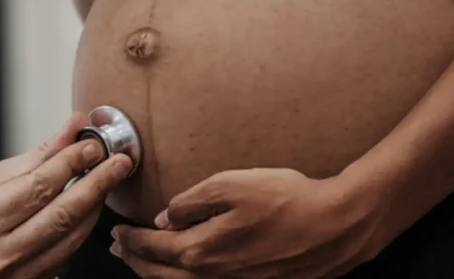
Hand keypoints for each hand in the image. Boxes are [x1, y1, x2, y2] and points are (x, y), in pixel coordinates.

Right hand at [0, 113, 133, 278]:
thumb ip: (36, 157)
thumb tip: (72, 128)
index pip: (39, 187)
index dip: (72, 163)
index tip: (94, 145)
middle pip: (62, 215)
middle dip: (98, 184)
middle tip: (119, 162)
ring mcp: (12, 277)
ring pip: (71, 239)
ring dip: (94, 207)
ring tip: (108, 181)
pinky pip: (65, 257)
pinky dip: (80, 231)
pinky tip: (87, 210)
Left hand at [111, 168, 386, 278]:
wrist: (335, 225)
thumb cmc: (286, 200)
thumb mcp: (231, 184)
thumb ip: (192, 201)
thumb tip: (165, 217)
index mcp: (202, 251)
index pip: (153, 249)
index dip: (132, 240)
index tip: (117, 231)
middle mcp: (214, 277)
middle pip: (162, 274)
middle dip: (136, 261)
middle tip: (120, 248)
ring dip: (157, 273)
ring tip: (143, 262)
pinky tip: (186, 270)